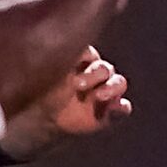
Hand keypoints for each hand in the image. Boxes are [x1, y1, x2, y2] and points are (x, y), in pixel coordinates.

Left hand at [0, 50, 130, 158]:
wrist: (43, 120)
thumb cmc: (42, 92)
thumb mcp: (46, 74)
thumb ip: (56, 61)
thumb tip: (56, 46)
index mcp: (80, 61)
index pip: (90, 53)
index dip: (84, 57)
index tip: (70, 65)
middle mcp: (95, 74)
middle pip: (105, 68)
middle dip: (94, 74)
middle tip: (78, 85)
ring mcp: (104, 92)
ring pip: (118, 83)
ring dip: (111, 88)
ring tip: (99, 96)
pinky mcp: (110, 111)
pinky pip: (123, 107)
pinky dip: (120, 107)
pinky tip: (114, 108)